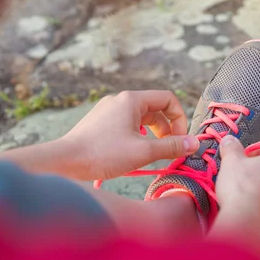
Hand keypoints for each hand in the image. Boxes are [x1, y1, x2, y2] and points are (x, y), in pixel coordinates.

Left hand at [60, 90, 199, 179]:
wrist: (65, 161)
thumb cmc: (103, 154)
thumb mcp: (143, 151)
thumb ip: (172, 146)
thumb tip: (195, 143)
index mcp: (131, 100)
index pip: (168, 99)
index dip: (180, 118)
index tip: (180, 140)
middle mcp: (119, 100)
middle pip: (155, 109)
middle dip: (168, 129)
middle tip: (170, 150)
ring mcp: (108, 110)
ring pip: (141, 118)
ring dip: (153, 134)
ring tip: (153, 153)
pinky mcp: (100, 122)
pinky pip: (127, 124)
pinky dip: (138, 136)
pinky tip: (133, 153)